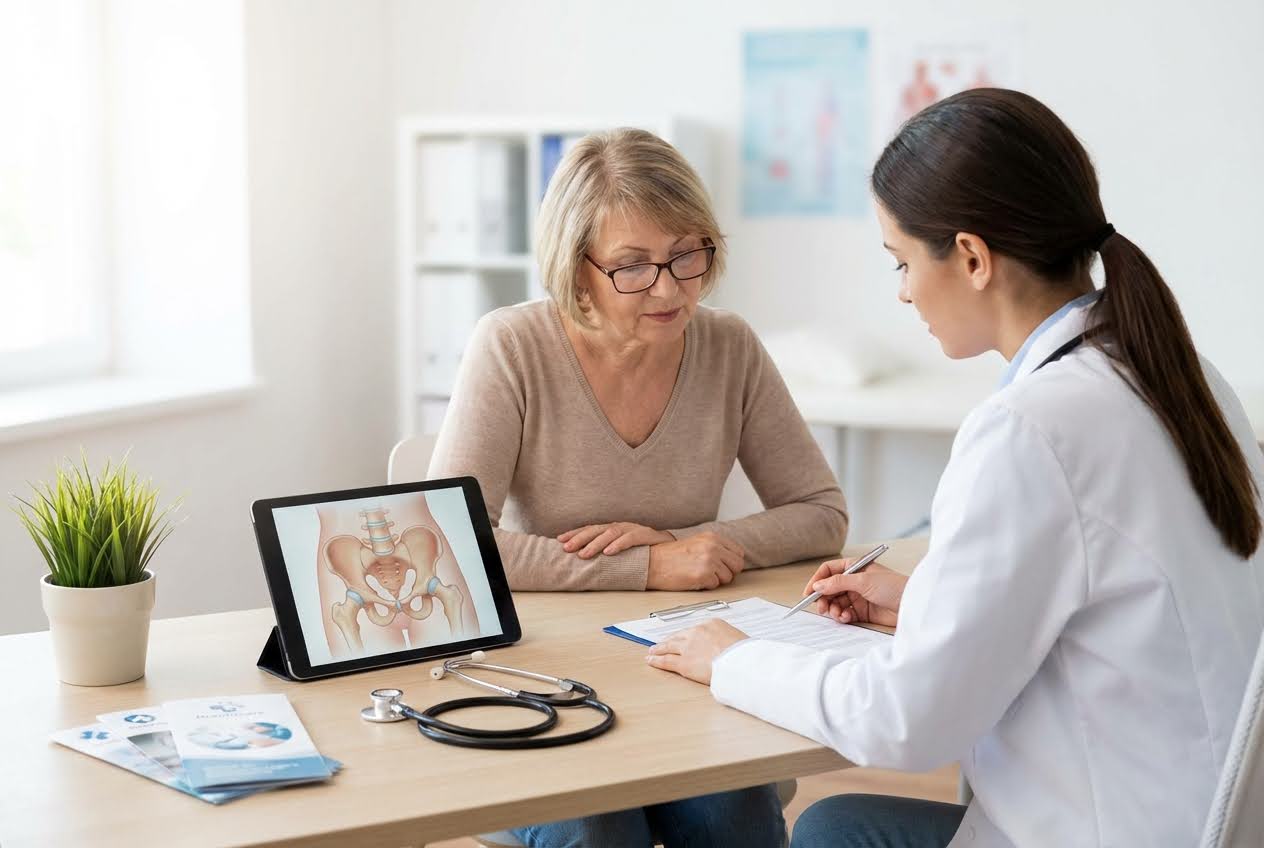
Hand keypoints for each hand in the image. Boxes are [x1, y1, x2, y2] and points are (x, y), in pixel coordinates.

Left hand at [558, 522, 673, 558]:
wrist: (670, 548)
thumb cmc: (642, 552)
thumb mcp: (621, 551)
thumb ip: (605, 553)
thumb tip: (583, 561)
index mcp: (613, 529)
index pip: (590, 529)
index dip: (575, 533)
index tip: (559, 541)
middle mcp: (621, 526)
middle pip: (596, 529)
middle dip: (580, 538)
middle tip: (567, 548)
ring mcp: (633, 529)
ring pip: (610, 533)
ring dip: (595, 543)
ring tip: (583, 554)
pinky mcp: (646, 535)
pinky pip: (630, 539)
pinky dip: (618, 545)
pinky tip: (608, 552)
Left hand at [645, 620, 748, 684]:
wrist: (741, 662)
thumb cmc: (745, 653)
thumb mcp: (738, 638)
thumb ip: (727, 640)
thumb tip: (727, 647)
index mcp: (711, 624)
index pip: (694, 630)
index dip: (686, 636)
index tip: (683, 638)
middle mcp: (696, 632)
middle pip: (679, 636)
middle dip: (670, 641)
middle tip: (663, 643)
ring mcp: (688, 647)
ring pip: (669, 647)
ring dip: (659, 649)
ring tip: (653, 651)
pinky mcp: (683, 663)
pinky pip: (666, 661)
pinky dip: (657, 660)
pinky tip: (651, 660)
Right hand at [647, 532, 744, 589]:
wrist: (653, 563)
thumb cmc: (672, 555)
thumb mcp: (697, 542)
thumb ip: (716, 547)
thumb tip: (732, 560)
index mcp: (713, 537)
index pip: (738, 553)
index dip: (731, 562)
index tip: (722, 566)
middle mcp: (713, 547)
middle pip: (737, 566)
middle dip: (728, 572)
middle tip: (713, 574)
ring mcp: (709, 560)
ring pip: (728, 578)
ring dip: (715, 580)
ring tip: (700, 574)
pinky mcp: (703, 575)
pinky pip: (715, 585)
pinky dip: (706, 586)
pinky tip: (694, 579)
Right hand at [804, 558, 907, 627]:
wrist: (913, 605)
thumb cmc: (894, 586)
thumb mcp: (863, 581)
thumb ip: (838, 583)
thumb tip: (818, 585)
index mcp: (855, 567)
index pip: (829, 571)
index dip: (817, 581)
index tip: (809, 593)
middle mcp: (855, 581)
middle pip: (830, 589)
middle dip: (824, 598)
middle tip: (822, 608)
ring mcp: (858, 596)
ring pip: (836, 603)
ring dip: (834, 609)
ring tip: (839, 614)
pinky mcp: (863, 611)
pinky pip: (845, 614)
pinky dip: (843, 616)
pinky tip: (847, 618)